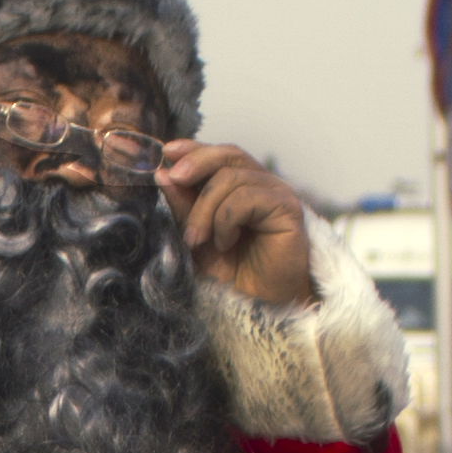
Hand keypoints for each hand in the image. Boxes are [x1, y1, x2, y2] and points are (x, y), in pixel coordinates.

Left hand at [155, 141, 311, 305]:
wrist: (257, 303)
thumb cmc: (230, 271)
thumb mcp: (195, 236)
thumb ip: (182, 206)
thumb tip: (163, 174)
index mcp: (239, 186)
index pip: (217, 155)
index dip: (192, 149)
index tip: (165, 152)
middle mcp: (261, 184)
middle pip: (227, 155)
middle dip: (195, 163)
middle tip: (172, 179)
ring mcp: (276, 194)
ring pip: (231, 178)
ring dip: (204, 209)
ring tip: (197, 240)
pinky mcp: (287, 208)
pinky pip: (247, 198)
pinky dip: (226, 220)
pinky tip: (225, 242)